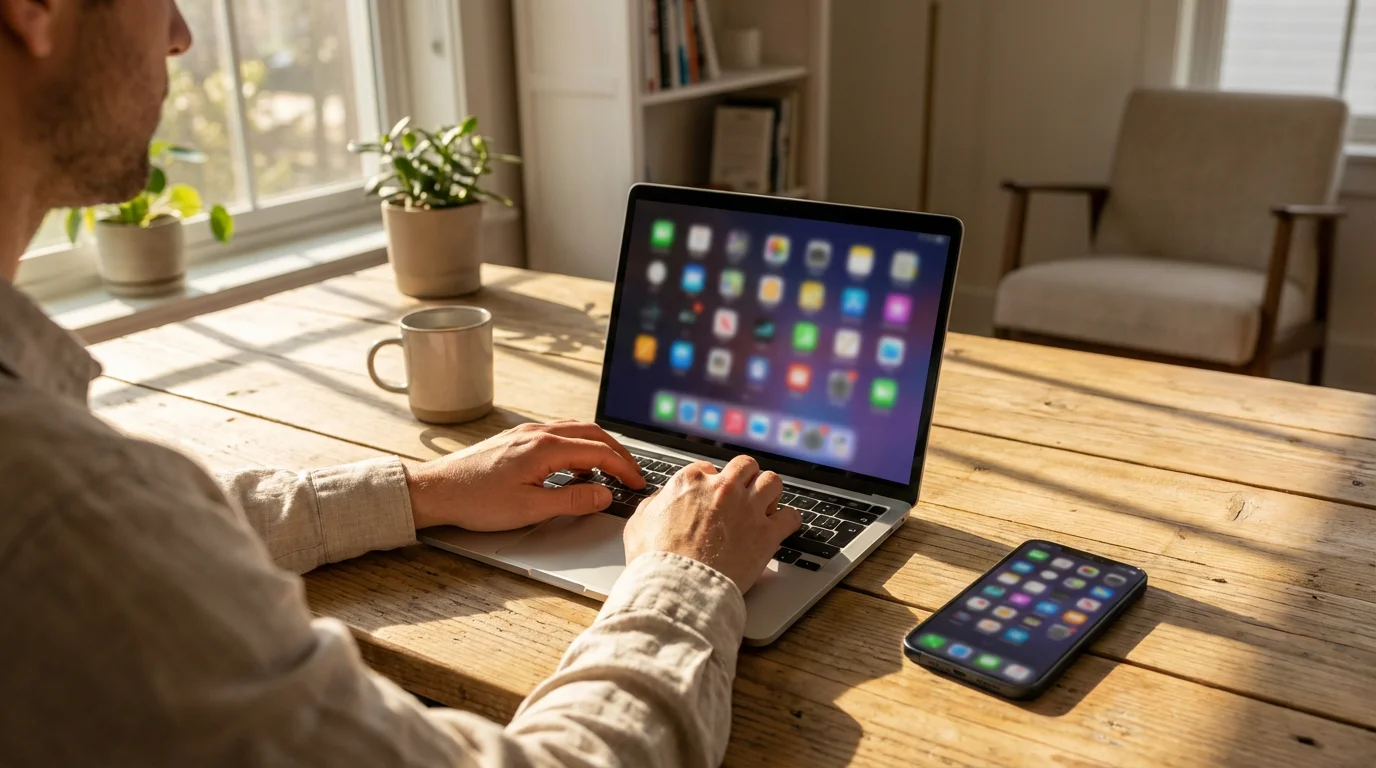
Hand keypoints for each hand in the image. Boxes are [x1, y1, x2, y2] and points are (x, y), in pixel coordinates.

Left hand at [404, 421, 644, 531]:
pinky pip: (558, 435)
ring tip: (609, 472)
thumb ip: (572, 500)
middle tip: (632, 475)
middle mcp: (538, 433)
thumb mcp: (529, 509)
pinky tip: (574, 468)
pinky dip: (577, 447)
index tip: (637, 483)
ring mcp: (526, 433)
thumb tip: (604, 495)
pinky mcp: (516, 438)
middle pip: (592, 434)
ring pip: (575, 430)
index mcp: (545, 448)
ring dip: (597, 448)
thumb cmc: (476, 501)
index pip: (599, 452)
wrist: (436, 490)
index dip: (624, 468)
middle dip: (617, 454)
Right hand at [624, 455, 799, 593]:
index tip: (714, 495)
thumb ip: (654, 504)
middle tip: (744, 494)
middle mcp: (723, 489)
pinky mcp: (766, 534)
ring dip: (770, 492)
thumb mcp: (639, 523)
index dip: (712, 483)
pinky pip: (791, 516)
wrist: (677, 587)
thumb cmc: (655, 560)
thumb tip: (662, 499)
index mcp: (691, 482)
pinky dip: (788, 520)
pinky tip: (782, 527)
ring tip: (766, 506)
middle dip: (746, 478)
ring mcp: (747, 509)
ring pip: (772, 482)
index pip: (709, 468)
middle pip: (745, 466)